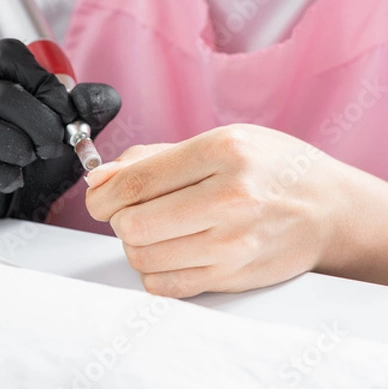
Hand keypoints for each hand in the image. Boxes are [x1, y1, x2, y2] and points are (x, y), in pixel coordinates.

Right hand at [0, 39, 120, 219]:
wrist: (15, 202)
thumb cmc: (38, 156)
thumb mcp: (72, 126)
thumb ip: (92, 105)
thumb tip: (87, 100)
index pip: (9, 54)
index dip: (44, 83)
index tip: (65, 113)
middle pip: (0, 96)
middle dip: (39, 124)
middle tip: (54, 144)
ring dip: (18, 148)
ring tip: (32, 159)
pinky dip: (3, 175)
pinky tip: (16, 179)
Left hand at [86, 124, 380, 297]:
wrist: (326, 209)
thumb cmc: (271, 169)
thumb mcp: (217, 141)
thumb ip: (152, 159)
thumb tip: (100, 179)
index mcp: (222, 153)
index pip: (136, 182)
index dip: (103, 193)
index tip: (100, 196)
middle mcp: (229, 200)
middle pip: (132, 225)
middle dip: (119, 217)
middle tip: (134, 209)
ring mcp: (232, 245)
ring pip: (142, 257)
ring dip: (136, 243)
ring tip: (158, 228)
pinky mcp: (231, 277)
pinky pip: (163, 285)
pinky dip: (153, 269)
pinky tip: (170, 250)